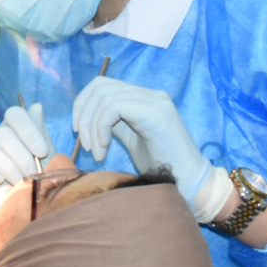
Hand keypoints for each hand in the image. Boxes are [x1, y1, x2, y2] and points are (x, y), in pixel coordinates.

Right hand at [0, 103, 52, 194]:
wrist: (25, 202)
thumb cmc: (37, 176)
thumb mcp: (46, 155)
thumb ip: (40, 131)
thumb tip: (36, 107)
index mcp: (16, 127)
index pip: (15, 114)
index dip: (28, 131)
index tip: (42, 152)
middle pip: (2, 133)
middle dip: (21, 156)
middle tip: (32, 174)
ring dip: (6, 166)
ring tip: (18, 181)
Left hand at [70, 77, 200, 180]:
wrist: (188, 182)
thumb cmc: (162, 166)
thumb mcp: (131, 140)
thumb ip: (115, 124)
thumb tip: (87, 119)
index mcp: (143, 98)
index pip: (103, 85)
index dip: (83, 104)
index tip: (78, 131)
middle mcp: (150, 93)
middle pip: (100, 86)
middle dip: (83, 114)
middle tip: (84, 144)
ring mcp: (154, 100)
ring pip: (104, 97)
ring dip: (92, 127)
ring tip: (96, 152)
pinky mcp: (154, 111)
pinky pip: (114, 107)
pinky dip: (101, 128)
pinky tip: (104, 149)